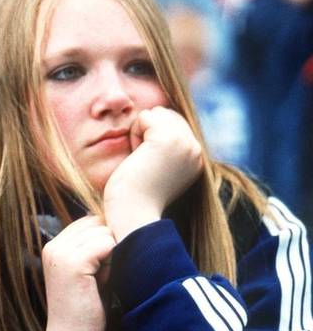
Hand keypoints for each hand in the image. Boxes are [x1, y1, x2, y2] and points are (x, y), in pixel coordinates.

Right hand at [34, 215, 115, 330]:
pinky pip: (107, 244)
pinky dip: (113, 261)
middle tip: (103, 276)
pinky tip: (105, 281)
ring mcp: (60, 253)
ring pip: (104, 231)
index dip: (104, 240)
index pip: (89, 222)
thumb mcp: (86, 274)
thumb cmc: (84, 312)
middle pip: (98, 223)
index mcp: (53, 247)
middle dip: (109, 244)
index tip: (101, 269)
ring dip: (113, 253)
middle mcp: (53, 246)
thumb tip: (118, 227)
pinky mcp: (73, 262)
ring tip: (103, 280)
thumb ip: (93, 251)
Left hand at [102, 107, 202, 240]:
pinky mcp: (168, 139)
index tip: (149, 166)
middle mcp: (196, 148)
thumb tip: (157, 115)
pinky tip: (136, 156)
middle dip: (147, 133)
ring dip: (140, 133)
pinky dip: (134, 133)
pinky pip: (145, 117)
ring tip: (140, 160)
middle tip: (142, 163)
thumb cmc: (134, 197)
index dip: (152, 139)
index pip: (174, 124)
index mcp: (196, 158)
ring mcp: (185, 142)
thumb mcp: (156, 168)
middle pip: (166, 115)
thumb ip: (164, 147)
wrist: (133, 216)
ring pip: (156, 114)